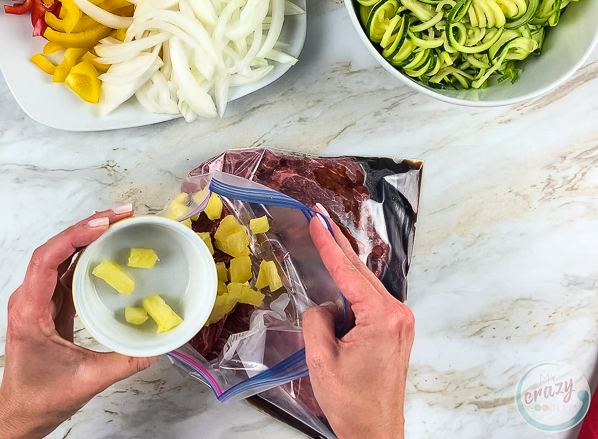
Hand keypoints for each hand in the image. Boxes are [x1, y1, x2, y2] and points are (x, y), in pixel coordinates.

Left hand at [0, 206, 155, 438]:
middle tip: (122, 214)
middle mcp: (29, 299)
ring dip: (86, 236)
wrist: (21, 412)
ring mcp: (36, 300)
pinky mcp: (47, 305)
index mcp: (30, 311)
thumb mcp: (87, 381)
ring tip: (118, 222)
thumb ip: (124, 362)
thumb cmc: (42, 398)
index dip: (73, 237)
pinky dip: (85, 254)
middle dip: (86, 227)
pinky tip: (106, 247)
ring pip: (59, 256)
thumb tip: (158, 345)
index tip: (102, 225)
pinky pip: (64, 271)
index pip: (46, 260)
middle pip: (54, 249)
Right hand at [303, 205, 414, 438]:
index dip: (328, 244)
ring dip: (342, 268)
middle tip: (319, 218)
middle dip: (337, 245)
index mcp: (382, 318)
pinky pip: (368, 300)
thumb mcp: (321, 358)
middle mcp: (397, 314)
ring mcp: (399, 322)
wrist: (375, 431)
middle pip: (360, 271)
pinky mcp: (395, 330)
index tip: (317, 220)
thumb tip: (324, 305)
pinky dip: (350, 290)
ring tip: (324, 243)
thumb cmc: (352, 403)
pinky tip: (336, 282)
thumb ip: (317, 319)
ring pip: (364, 285)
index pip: (348, 272)